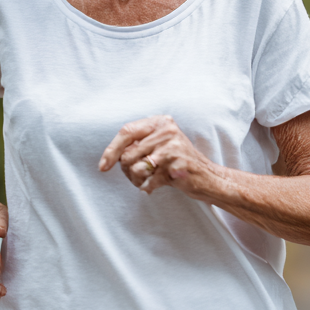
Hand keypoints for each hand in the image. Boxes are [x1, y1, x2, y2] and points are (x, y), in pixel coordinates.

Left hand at [99, 115, 217, 197]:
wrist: (206, 176)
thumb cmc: (175, 162)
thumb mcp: (157, 146)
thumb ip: (137, 145)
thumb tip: (110, 158)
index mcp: (160, 122)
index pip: (126, 131)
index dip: (111, 150)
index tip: (103, 166)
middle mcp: (167, 130)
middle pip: (128, 154)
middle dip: (128, 170)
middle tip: (140, 175)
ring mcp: (174, 146)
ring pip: (136, 168)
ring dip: (138, 179)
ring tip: (149, 179)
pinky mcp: (178, 164)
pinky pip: (149, 180)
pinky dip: (148, 187)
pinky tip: (155, 186)